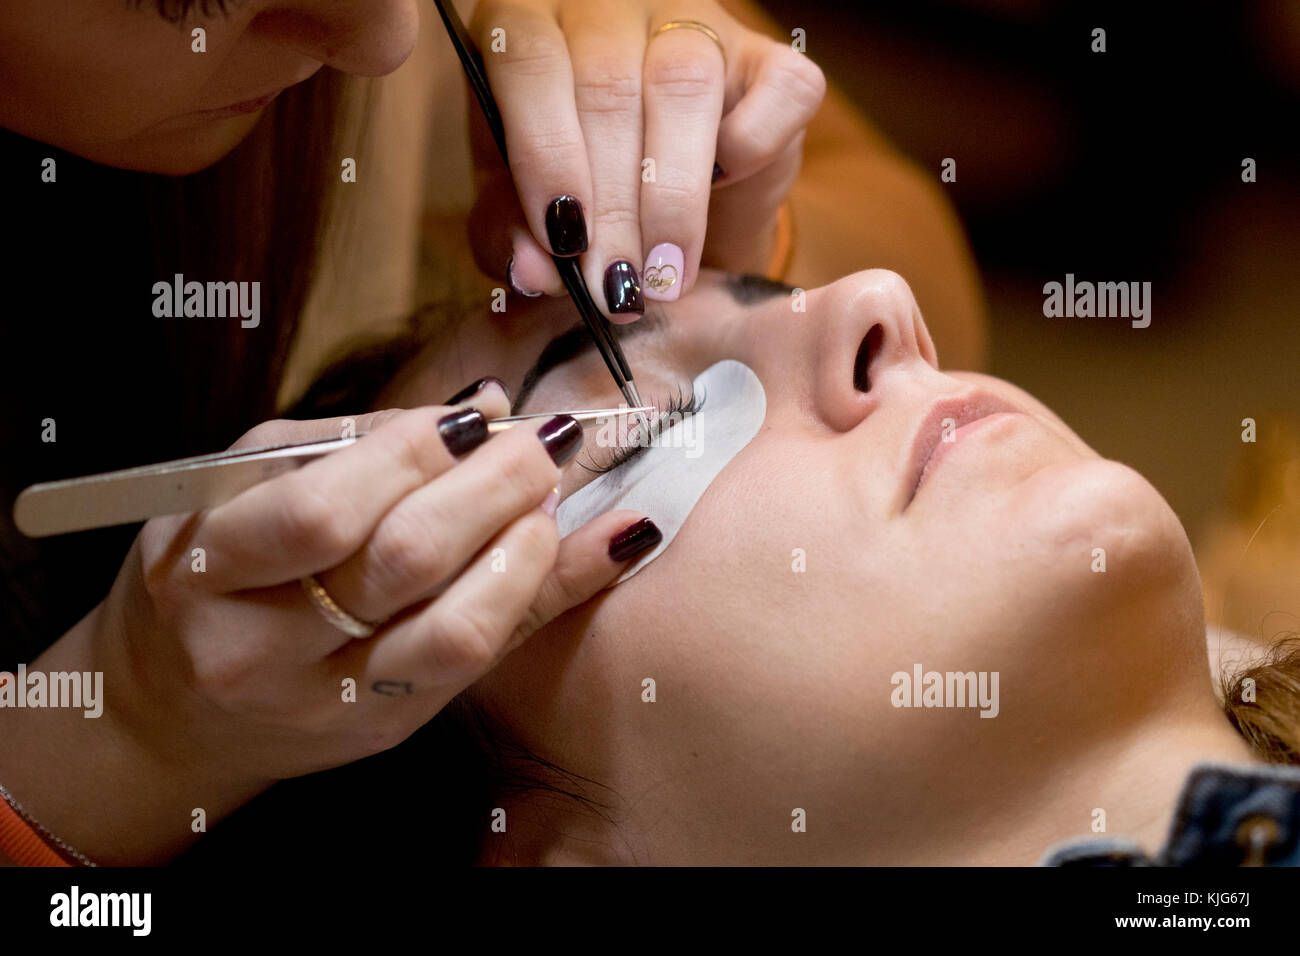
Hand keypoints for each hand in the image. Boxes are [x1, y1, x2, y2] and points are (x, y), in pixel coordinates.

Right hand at [2, 381, 655, 862]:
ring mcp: (332, 700)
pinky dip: (562, 591)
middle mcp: (264, 650)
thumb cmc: (213, 576)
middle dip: (492, 488)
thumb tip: (482, 406)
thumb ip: (350, 442)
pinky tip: (620, 539)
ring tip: (555, 491)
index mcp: (207, 572)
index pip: (324, 512)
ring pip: (457, 631)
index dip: (413, 456)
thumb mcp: (238, 489)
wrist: (178, 712)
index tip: (473, 418)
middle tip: (542, 441)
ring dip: (528, 546)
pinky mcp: (390, 726)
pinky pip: (494, 659)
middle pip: (404, 563)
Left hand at [464, 0, 824, 318]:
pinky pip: (777, 90)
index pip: (529, 62)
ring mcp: (694, 22)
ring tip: (662, 276)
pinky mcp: (768, 57)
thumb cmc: (577, 187)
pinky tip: (722, 193)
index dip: (546, 153)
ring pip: (683, 85)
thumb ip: (511, 233)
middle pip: (608, 87)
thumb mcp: (526, 209)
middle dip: (611, 207)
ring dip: (672, 198)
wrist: (663, 198)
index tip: (563, 241)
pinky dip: (750, 149)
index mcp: (528, 22)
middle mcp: (609, 8)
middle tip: (614, 288)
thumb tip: (530, 272)